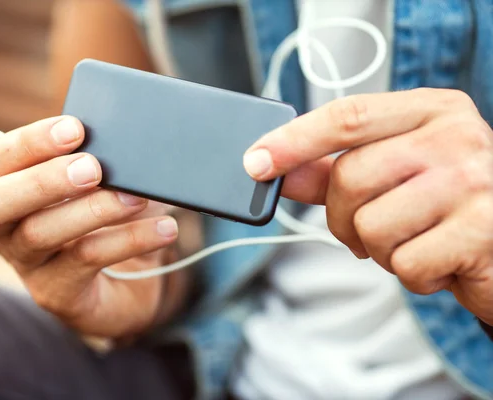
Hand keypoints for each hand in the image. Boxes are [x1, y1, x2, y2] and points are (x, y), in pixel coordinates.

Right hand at [0, 116, 189, 337]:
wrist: (126, 280)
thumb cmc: (104, 218)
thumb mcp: (95, 185)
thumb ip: (96, 161)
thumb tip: (129, 141)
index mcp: (3, 190)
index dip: (27, 143)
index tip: (74, 128)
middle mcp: (3, 230)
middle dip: (42, 180)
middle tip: (92, 168)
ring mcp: (27, 265)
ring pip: (41, 234)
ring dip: (93, 210)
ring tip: (137, 197)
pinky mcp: (58, 293)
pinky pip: (88, 261)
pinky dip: (130, 239)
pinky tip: (164, 228)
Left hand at [244, 88, 492, 324]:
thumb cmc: (444, 205)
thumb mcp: (393, 174)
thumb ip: (333, 170)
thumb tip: (276, 171)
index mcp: (430, 111)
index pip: (347, 117)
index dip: (294, 141)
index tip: (254, 163)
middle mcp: (455, 136)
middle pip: (350, 178)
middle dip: (343, 218)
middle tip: (368, 229)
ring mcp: (473, 182)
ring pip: (371, 226)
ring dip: (380, 249)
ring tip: (414, 241)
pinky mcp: (481, 231)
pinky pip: (405, 263)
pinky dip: (412, 274)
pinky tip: (438, 260)